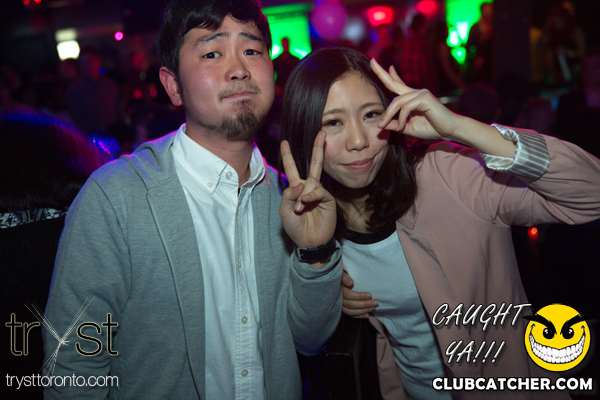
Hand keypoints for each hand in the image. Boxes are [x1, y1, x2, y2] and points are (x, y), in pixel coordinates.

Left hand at [279, 131, 335, 249]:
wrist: (308, 242)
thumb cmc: (295, 226)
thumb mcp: (284, 210)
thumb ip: (288, 195)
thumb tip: (299, 184)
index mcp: (297, 188)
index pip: (292, 169)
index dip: (288, 156)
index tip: (284, 142)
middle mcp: (309, 188)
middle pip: (314, 164)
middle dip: (317, 149)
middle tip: (321, 133)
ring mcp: (319, 193)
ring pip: (311, 182)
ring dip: (302, 195)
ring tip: (299, 209)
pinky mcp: (328, 199)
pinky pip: (318, 191)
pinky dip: (310, 197)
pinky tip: (305, 204)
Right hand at [341, 270, 377, 317]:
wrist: (335, 281)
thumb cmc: (340, 276)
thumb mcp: (341, 273)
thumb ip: (344, 277)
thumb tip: (350, 283)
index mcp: (338, 290)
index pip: (348, 295)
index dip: (359, 296)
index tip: (369, 295)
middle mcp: (338, 299)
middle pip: (351, 304)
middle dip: (364, 304)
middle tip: (376, 303)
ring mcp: (339, 305)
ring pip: (351, 311)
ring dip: (363, 311)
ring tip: (373, 308)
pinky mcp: (342, 309)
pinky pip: (350, 315)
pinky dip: (358, 316)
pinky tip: (367, 315)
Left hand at [370, 58, 460, 140]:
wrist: (450, 130)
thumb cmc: (431, 128)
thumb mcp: (408, 128)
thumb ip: (395, 125)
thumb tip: (380, 124)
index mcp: (412, 98)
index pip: (397, 83)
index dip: (389, 74)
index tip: (379, 64)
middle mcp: (415, 92)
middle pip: (394, 83)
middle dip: (381, 72)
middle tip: (371, 61)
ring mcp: (421, 93)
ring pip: (397, 101)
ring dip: (389, 115)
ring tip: (387, 126)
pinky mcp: (425, 98)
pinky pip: (406, 106)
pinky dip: (401, 118)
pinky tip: (402, 126)